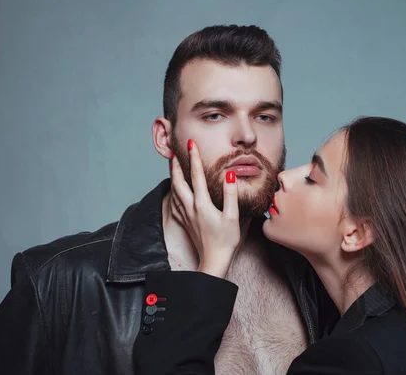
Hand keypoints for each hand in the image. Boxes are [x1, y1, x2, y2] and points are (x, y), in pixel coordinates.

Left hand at [170, 139, 240, 277]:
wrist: (213, 261)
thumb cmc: (225, 241)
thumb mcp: (232, 217)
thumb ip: (231, 195)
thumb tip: (230, 175)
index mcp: (202, 204)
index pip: (197, 176)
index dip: (194, 158)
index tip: (191, 144)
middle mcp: (190, 208)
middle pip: (178, 182)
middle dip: (176, 166)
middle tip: (175, 152)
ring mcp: (186, 215)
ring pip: (174, 191)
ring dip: (173, 177)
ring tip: (173, 166)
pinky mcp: (185, 222)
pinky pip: (175, 202)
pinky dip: (173, 191)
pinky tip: (174, 190)